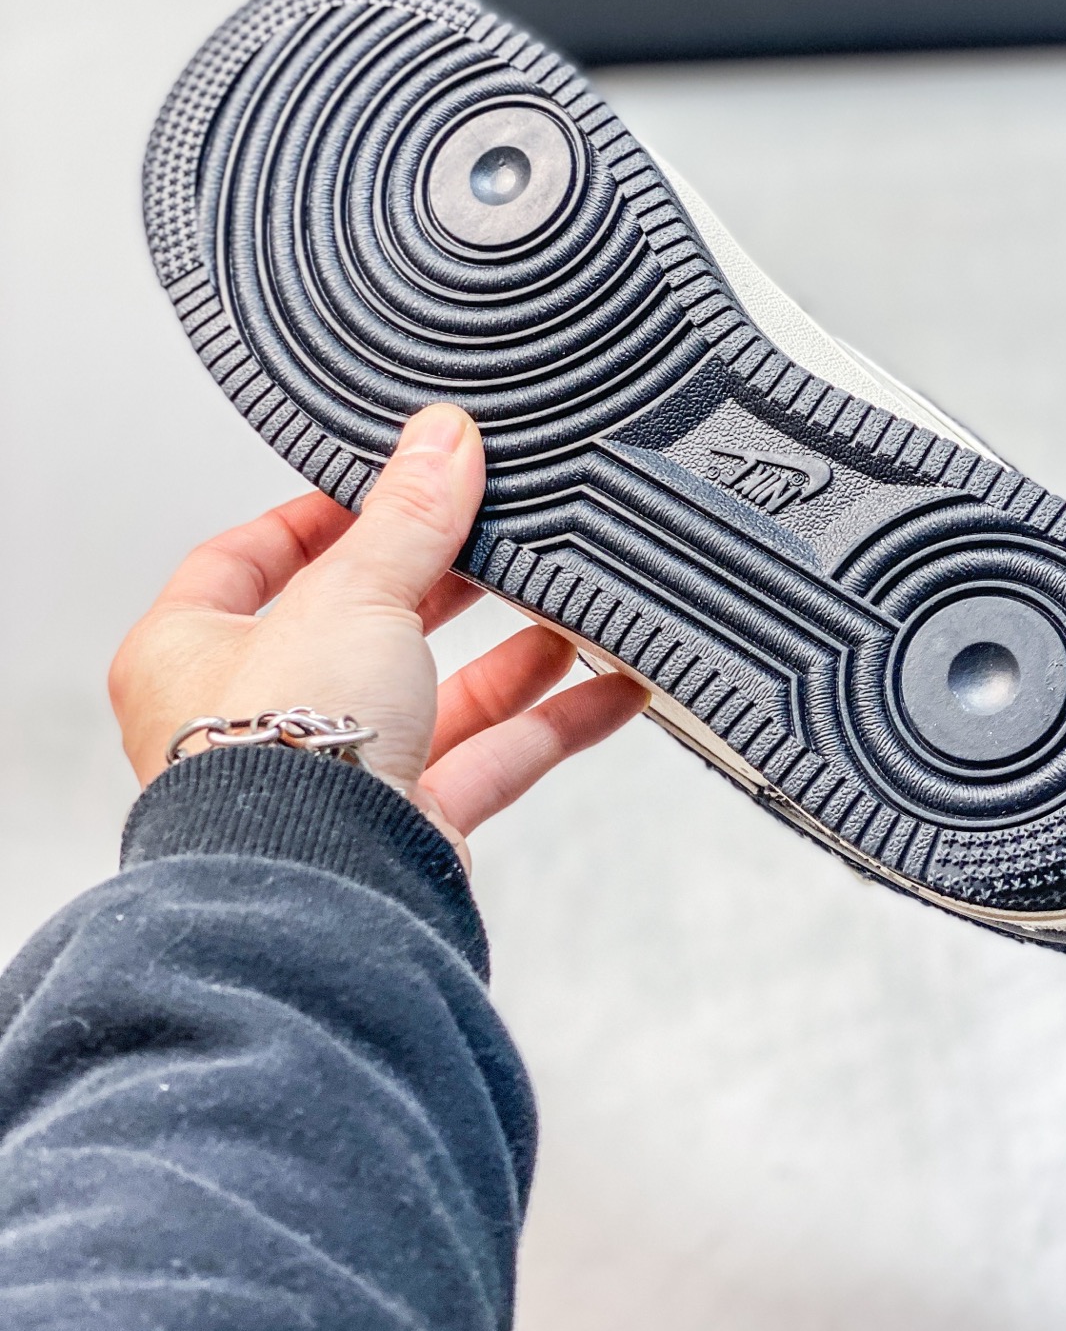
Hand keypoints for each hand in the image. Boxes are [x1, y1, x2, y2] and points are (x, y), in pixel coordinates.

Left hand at [108, 403, 647, 868]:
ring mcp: (330, 779)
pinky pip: (486, 762)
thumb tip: (441, 438)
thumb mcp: (351, 592)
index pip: (246, 562)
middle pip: (358, 626)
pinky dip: (550, 725)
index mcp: (190, 653)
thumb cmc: (276, 754)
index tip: (388, 487)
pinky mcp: (401, 831)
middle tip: (497, 534)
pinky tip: (610, 688)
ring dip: (510, 654)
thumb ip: (408, 517)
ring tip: (572, 605)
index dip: (317, 519)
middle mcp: (252, 720)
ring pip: (432, 697)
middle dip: (439, 583)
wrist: (315, 892)